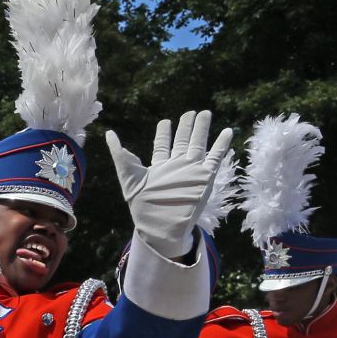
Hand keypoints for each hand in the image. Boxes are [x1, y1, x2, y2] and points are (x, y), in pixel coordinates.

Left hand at [105, 111, 234, 259]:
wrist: (161, 225)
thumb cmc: (143, 204)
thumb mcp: (128, 176)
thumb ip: (120, 154)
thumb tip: (108, 134)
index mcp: (159, 166)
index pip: (162, 144)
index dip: (164, 133)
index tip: (165, 122)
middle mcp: (176, 166)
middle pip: (182, 141)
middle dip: (186, 126)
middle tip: (190, 112)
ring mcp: (192, 171)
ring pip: (198, 144)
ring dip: (202, 129)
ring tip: (205, 114)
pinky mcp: (205, 177)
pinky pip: (215, 157)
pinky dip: (221, 145)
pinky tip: (228, 131)